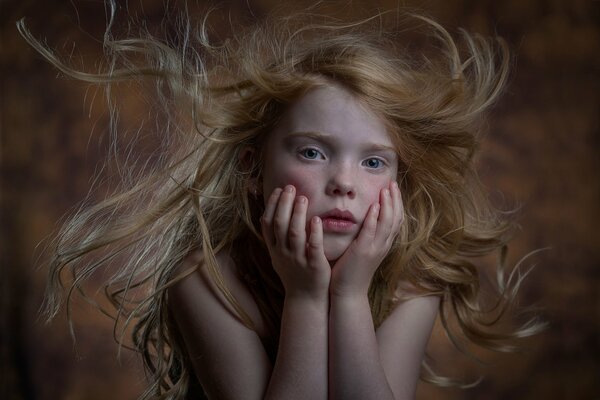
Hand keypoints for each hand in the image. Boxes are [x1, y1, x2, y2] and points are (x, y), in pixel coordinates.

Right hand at [261, 185, 330, 298]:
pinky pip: (313, 246)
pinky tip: (317, 219)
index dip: (272, 205)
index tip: (278, 190)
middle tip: (291, 187)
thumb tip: (269, 214)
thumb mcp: (279, 256)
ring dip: (298, 214)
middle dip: (284, 204)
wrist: (306, 299)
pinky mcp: (314, 265)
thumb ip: (276, 237)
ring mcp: (298, 259)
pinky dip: (314, 232)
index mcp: (275, 249)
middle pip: (280, 224)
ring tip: (303, 198)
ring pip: (295, 233)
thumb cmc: (295, 274)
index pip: (268, 223)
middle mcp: (283, 252)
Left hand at [330, 181, 402, 297]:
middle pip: (396, 218)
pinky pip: (371, 232)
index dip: (397, 203)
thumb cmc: (351, 271)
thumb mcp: (363, 251)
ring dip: (388, 204)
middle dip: (395, 199)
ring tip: (386, 189)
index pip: (396, 220)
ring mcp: (375, 248)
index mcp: (383, 244)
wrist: (348, 293)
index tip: (393, 188)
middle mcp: (383, 245)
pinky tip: (375, 206)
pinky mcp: (363, 251)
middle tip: (393, 183)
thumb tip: (365, 220)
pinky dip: (375, 218)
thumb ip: (366, 236)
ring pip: (387, 223)